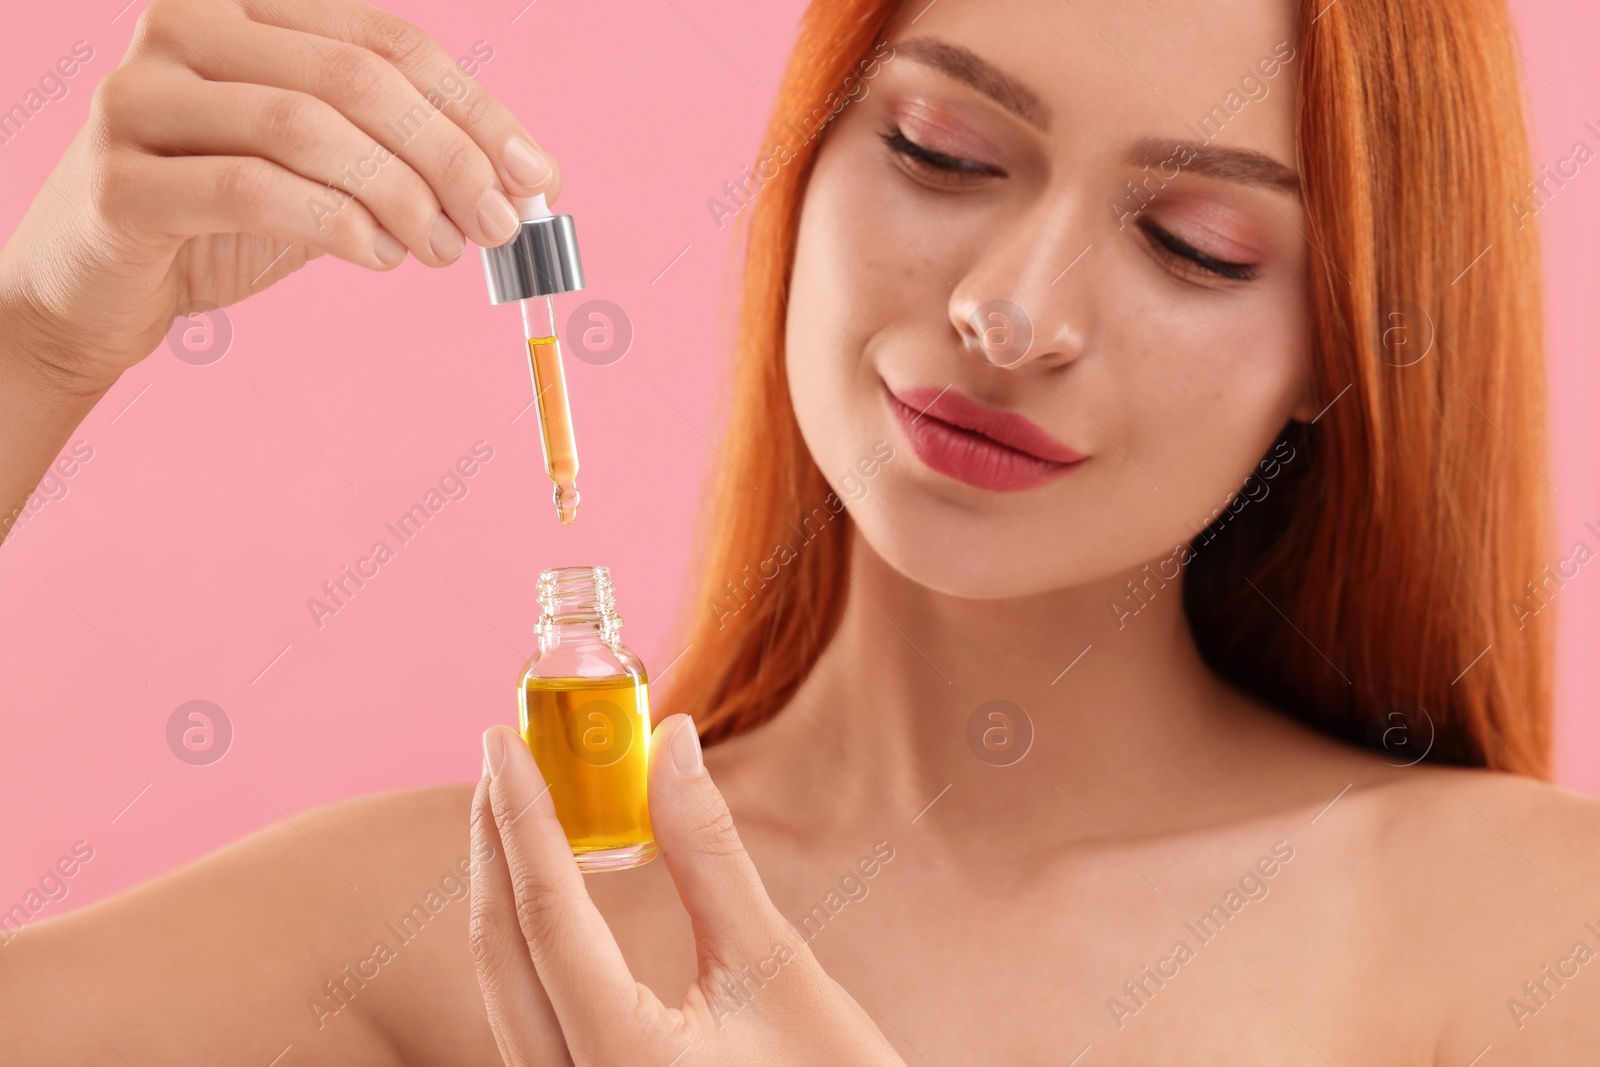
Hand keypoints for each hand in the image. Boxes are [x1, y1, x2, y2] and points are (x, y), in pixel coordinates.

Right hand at [0, 0, 560, 388]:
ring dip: (401, 196)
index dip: (476, 111)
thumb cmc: (224, 216)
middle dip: (449, 157)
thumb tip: (537, 181)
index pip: (389, 41)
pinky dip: (339, 226)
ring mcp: (141, 96)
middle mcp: (184, 25)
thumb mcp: (331, 173)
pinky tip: (379, 257)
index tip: (538, 179)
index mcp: (245, 4)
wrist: (98, 287)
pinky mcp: (121, 179)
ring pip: (307, 127)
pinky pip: (255, 189)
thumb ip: (414, 160)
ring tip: (442, 250)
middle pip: (356, 77)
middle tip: (498, 226)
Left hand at [470, 720, 907, 1065]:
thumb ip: (709, 855)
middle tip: (503, 755)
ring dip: (505, 892)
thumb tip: (671, 744)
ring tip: (519, 808)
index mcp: (622, 1060)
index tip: (503, 741)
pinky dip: (526, 943)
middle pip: (502, 950)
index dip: (522, 816)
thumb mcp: (777, 967)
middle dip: (496, 844)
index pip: (548, 914)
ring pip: (503, 989)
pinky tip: (544, 894)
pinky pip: (524, 1018)